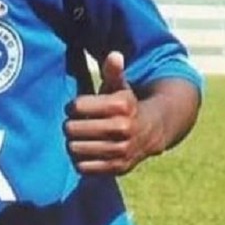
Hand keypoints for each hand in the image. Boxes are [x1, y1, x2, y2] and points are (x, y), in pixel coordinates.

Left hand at [64, 51, 154, 175]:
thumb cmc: (126, 105)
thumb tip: (114, 56)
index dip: (73, 107)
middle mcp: (123, 128)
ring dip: (73, 143)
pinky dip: (80, 160)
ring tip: (81, 137)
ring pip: (75, 148)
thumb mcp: (121, 86)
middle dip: (70, 125)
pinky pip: (84, 167)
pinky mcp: (118, 168)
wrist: (153, 131)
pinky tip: (88, 151)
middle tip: (77, 124)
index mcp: (121, 105)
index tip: (78, 108)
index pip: (76, 107)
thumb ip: (113, 72)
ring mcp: (121, 150)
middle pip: (72, 129)